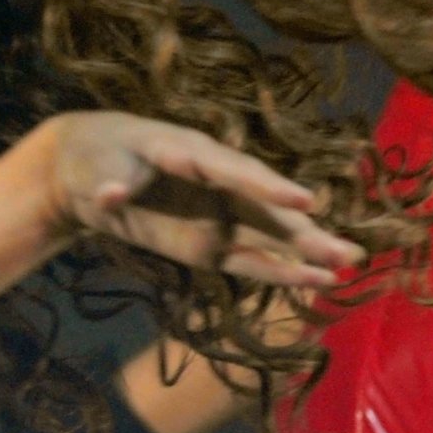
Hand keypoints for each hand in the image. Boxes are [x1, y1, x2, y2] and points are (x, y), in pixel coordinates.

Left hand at [38, 110, 364, 285]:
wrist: (85, 170)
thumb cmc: (98, 156)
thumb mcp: (98, 165)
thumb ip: (112, 182)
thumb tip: (112, 195)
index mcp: (191, 153)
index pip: (234, 171)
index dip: (268, 187)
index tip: (304, 201)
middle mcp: (214, 185)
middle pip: (264, 208)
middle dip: (304, 229)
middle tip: (347, 249)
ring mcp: (215, 215)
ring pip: (267, 235)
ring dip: (305, 251)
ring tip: (347, 265)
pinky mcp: (207, 245)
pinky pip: (248, 260)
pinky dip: (279, 271)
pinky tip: (314, 280)